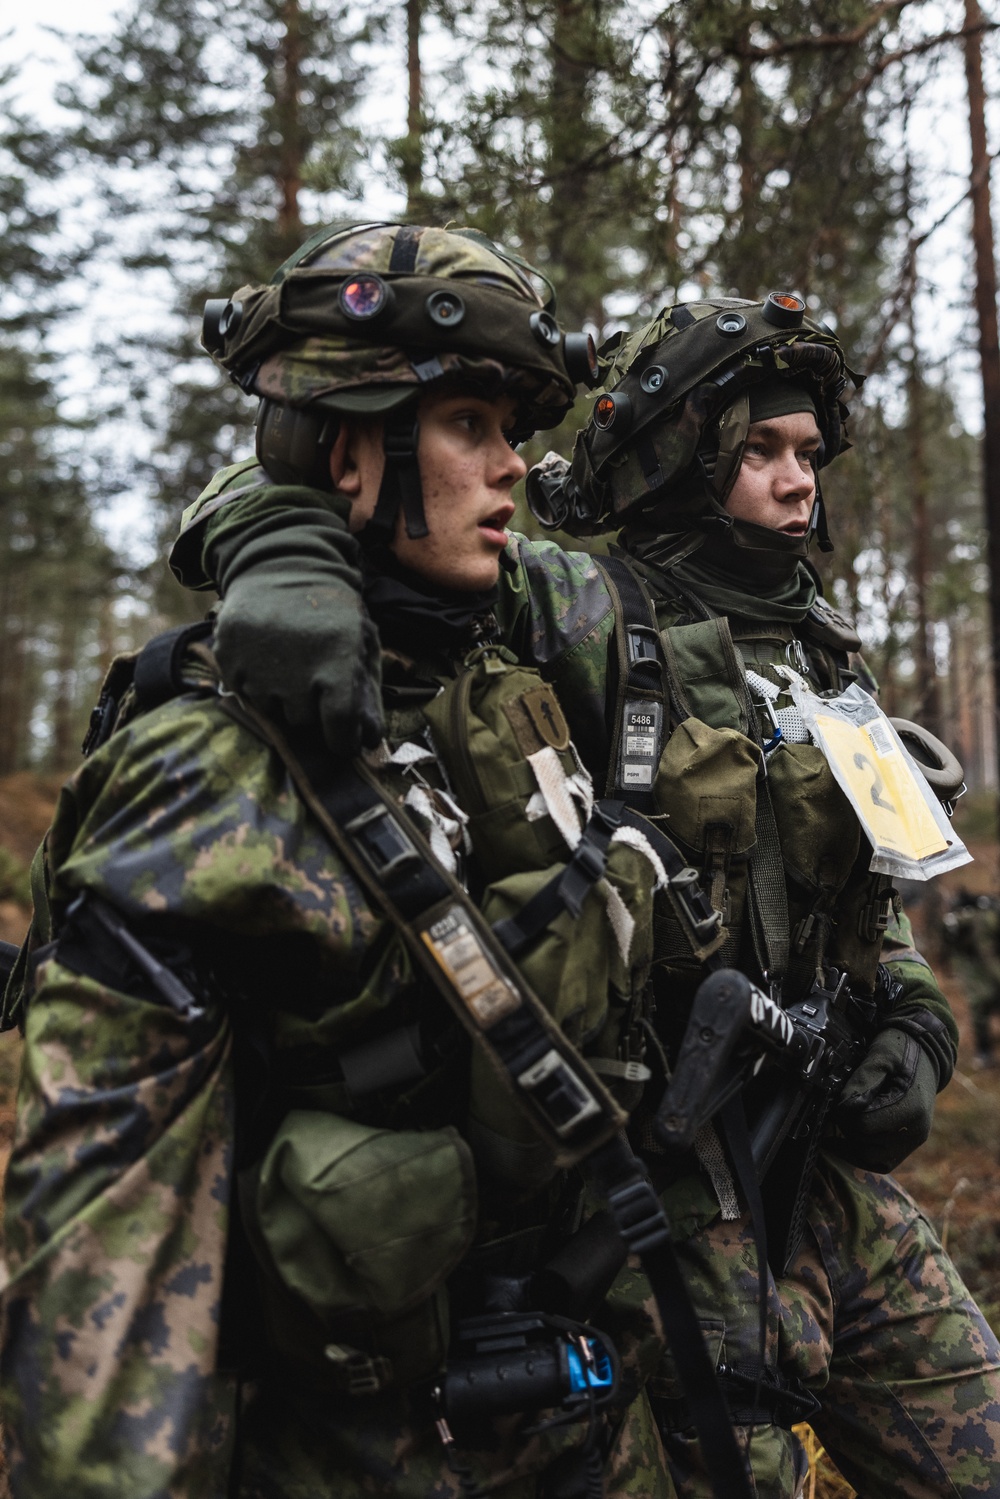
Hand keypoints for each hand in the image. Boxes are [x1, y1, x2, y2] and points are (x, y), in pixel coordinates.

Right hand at [211, 510, 382, 753]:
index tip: (341, 740)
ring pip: (273, 712)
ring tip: (289, 664)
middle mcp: (295, 668)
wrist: (281, 566)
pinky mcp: (229, 660)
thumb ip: (368, 691)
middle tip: (313, 680)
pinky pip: (245, 695)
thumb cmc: (330, 611)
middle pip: (304, 722)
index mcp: (337, 660)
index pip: (339, 727)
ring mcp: (257, 666)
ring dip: (283, 698)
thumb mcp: (361, 641)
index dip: (342, 741)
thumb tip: (367, 740)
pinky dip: (256, 685)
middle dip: (312, 710)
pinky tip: (267, 658)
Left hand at [833, 1026, 937, 1172]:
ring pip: (872, 1159)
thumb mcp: (881, 1055)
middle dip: (848, 1127)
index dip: (845, 1113)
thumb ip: (863, 1080)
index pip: (864, 1125)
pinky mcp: (909, 1144)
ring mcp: (914, 1140)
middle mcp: (915, 1131)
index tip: (840, 1099)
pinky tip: (848, 1140)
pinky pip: (882, 1162)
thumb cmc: (901, 1050)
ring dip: (852, 1144)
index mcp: (910, 1109)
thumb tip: (845, 1105)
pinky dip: (863, 1154)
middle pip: (866, 1144)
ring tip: (843, 1123)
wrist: (925, 1054)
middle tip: (840, 1108)